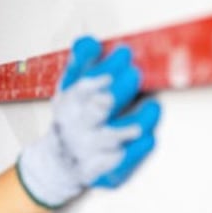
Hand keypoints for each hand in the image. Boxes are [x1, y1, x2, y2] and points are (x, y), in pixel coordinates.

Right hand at [17, 36, 161, 207]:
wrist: (58, 164)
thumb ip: (81, 63)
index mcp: (71, 102)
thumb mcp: (69, 87)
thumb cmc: (73, 117)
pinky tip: (149, 137)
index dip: (106, 68)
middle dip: (119, 89)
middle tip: (136, 74)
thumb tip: (90, 41)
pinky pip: (124, 162)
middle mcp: (81, 126)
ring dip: (135, 121)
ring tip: (153, 107)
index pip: (85, 84)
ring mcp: (93, 150)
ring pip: (114, 137)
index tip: (124, 53)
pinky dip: (137, 149)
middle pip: (99, 107)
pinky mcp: (107, 171)